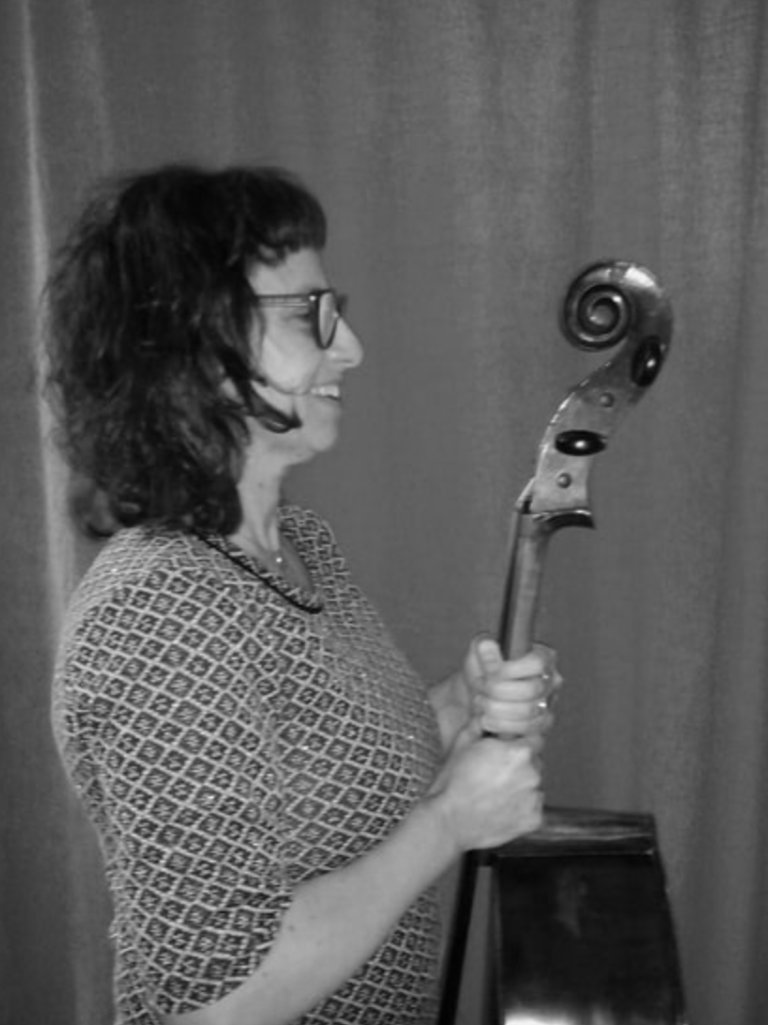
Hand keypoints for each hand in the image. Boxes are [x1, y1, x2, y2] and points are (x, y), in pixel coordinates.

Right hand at [428, 731, 543, 851]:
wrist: (448, 821)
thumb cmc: (453, 782)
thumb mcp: (462, 742)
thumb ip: (481, 723)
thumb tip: (488, 713)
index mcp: (520, 752)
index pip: (535, 738)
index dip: (520, 742)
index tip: (508, 749)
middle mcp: (534, 774)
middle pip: (535, 763)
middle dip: (520, 765)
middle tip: (496, 773)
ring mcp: (535, 799)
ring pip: (534, 786)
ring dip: (521, 786)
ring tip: (495, 793)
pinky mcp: (533, 820)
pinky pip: (532, 808)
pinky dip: (521, 808)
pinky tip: (500, 808)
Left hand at [461, 636, 562, 739]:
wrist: (475, 697)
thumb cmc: (482, 671)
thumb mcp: (478, 653)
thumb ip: (484, 648)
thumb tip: (489, 647)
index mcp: (543, 657)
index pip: (538, 663)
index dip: (512, 670)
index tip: (490, 674)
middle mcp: (551, 682)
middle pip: (531, 690)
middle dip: (497, 692)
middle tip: (480, 689)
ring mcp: (547, 706)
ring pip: (528, 714)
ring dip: (496, 710)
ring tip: (480, 703)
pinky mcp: (540, 729)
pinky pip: (526, 733)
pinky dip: (500, 727)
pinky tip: (486, 720)